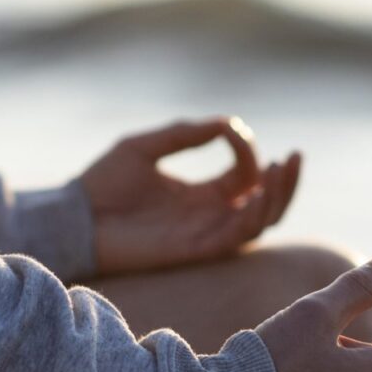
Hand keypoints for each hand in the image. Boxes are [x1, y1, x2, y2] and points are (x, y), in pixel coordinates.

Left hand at [80, 116, 300, 275]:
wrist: (75, 219)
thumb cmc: (102, 184)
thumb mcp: (144, 147)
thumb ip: (184, 134)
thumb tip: (227, 123)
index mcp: (199, 194)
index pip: (243, 176)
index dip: (247, 153)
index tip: (234, 132)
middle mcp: (208, 216)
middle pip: (264, 203)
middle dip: (286, 180)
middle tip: (297, 155)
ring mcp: (204, 233)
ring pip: (260, 221)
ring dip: (278, 196)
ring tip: (282, 169)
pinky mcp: (196, 248)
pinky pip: (238, 236)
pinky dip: (255, 214)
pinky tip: (259, 190)